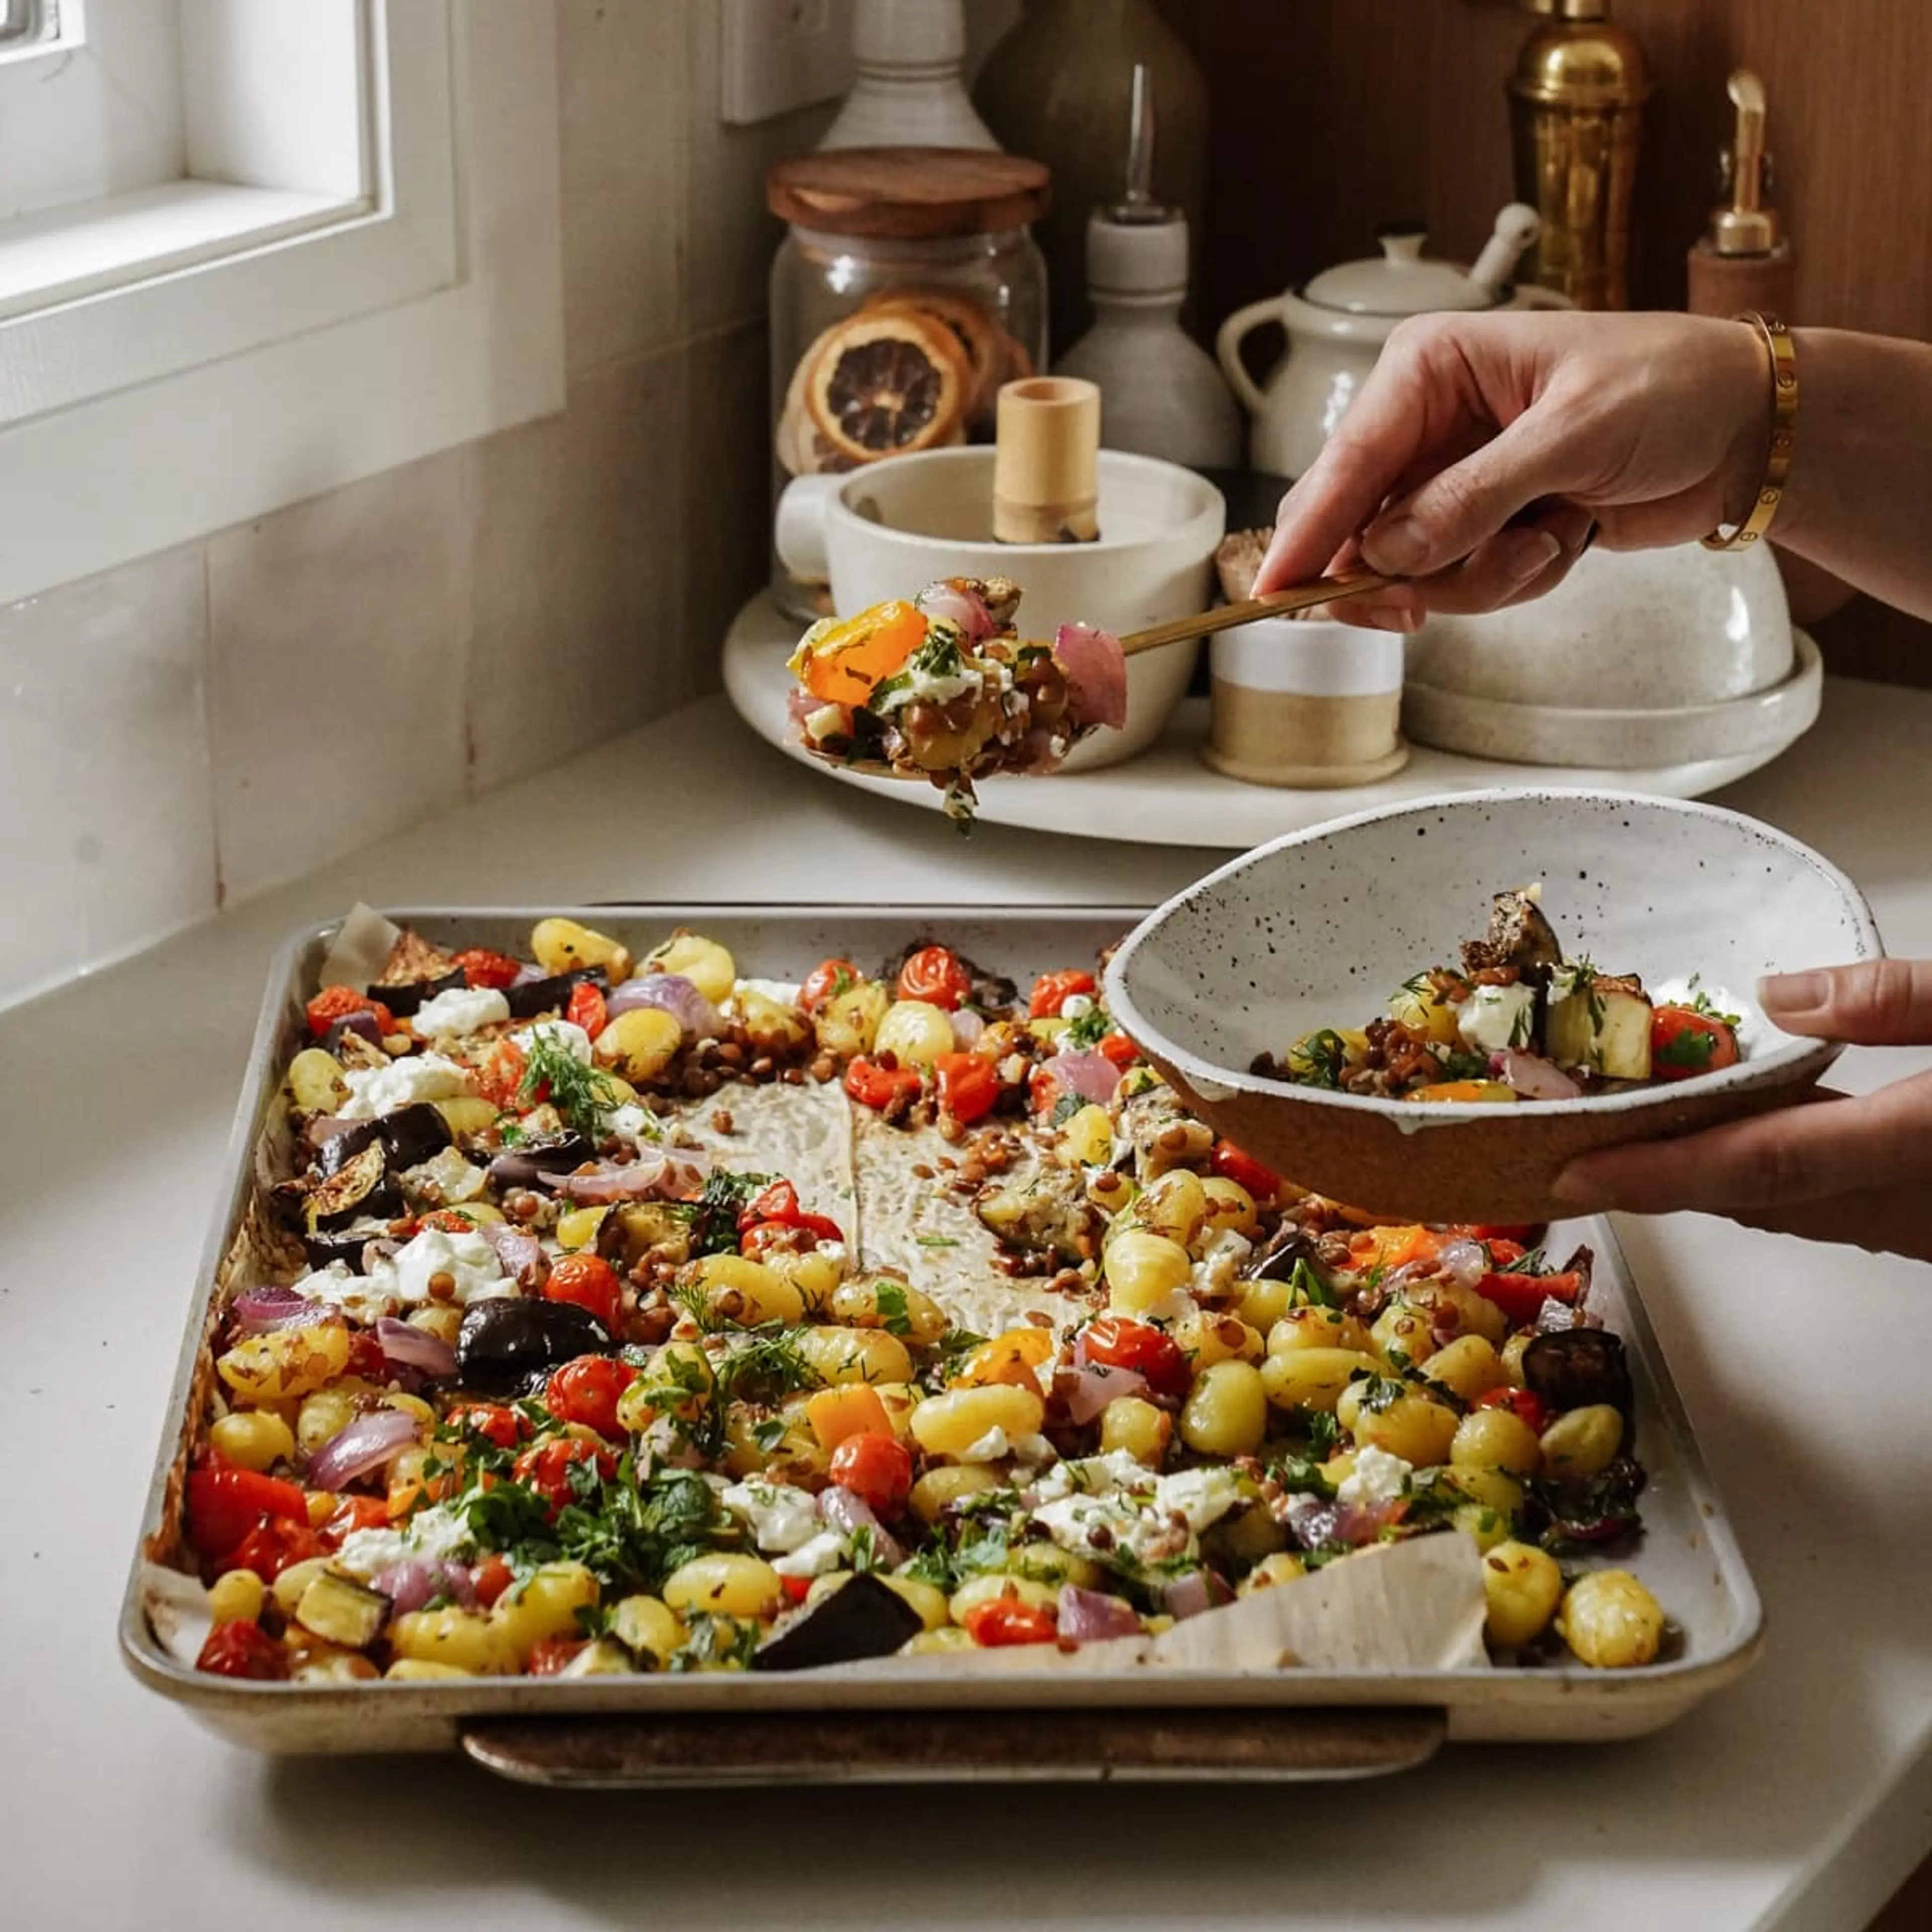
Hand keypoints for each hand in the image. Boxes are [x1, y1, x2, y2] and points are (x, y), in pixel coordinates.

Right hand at [1255, 311, 1771, 630]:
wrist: (1742, 427)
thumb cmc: (1669, 388)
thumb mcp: (1570, 435)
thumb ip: (1473, 497)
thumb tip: (1390, 551)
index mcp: (1430, 369)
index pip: (1346, 463)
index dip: (1307, 534)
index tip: (1273, 591)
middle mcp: (1429, 425)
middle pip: (1359, 529)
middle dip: (1404, 571)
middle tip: (1418, 606)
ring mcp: (1454, 481)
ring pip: (1412, 569)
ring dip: (1480, 576)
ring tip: (1547, 539)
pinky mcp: (1486, 526)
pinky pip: (1462, 583)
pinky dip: (1514, 579)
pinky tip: (1564, 539)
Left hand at [1551, 961, 1931, 1260]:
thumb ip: (1895, 1001)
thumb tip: (1777, 996)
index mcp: (1917, 1142)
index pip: (1766, 1163)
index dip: (1662, 1172)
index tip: (1577, 1172)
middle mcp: (1908, 1205)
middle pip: (1755, 1196)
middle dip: (1656, 1177)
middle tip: (1566, 1152)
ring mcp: (1919, 1224)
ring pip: (1786, 1208)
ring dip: (1705, 1177)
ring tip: (1619, 1137)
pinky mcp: (1925, 1221)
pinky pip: (1824, 1203)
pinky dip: (1762, 1175)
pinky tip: (1725, 1136)